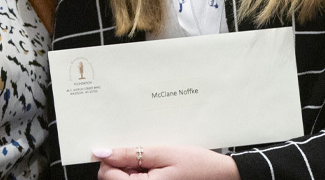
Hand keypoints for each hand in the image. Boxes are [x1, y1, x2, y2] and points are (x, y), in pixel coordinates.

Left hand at [92, 145, 238, 179]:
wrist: (221, 177)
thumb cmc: (197, 165)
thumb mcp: (163, 152)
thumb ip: (131, 154)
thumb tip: (102, 153)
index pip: (107, 175)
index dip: (110, 159)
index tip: (121, 147)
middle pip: (113, 179)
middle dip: (121, 164)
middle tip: (142, 153)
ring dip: (131, 168)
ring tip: (151, 159)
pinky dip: (140, 173)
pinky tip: (154, 166)